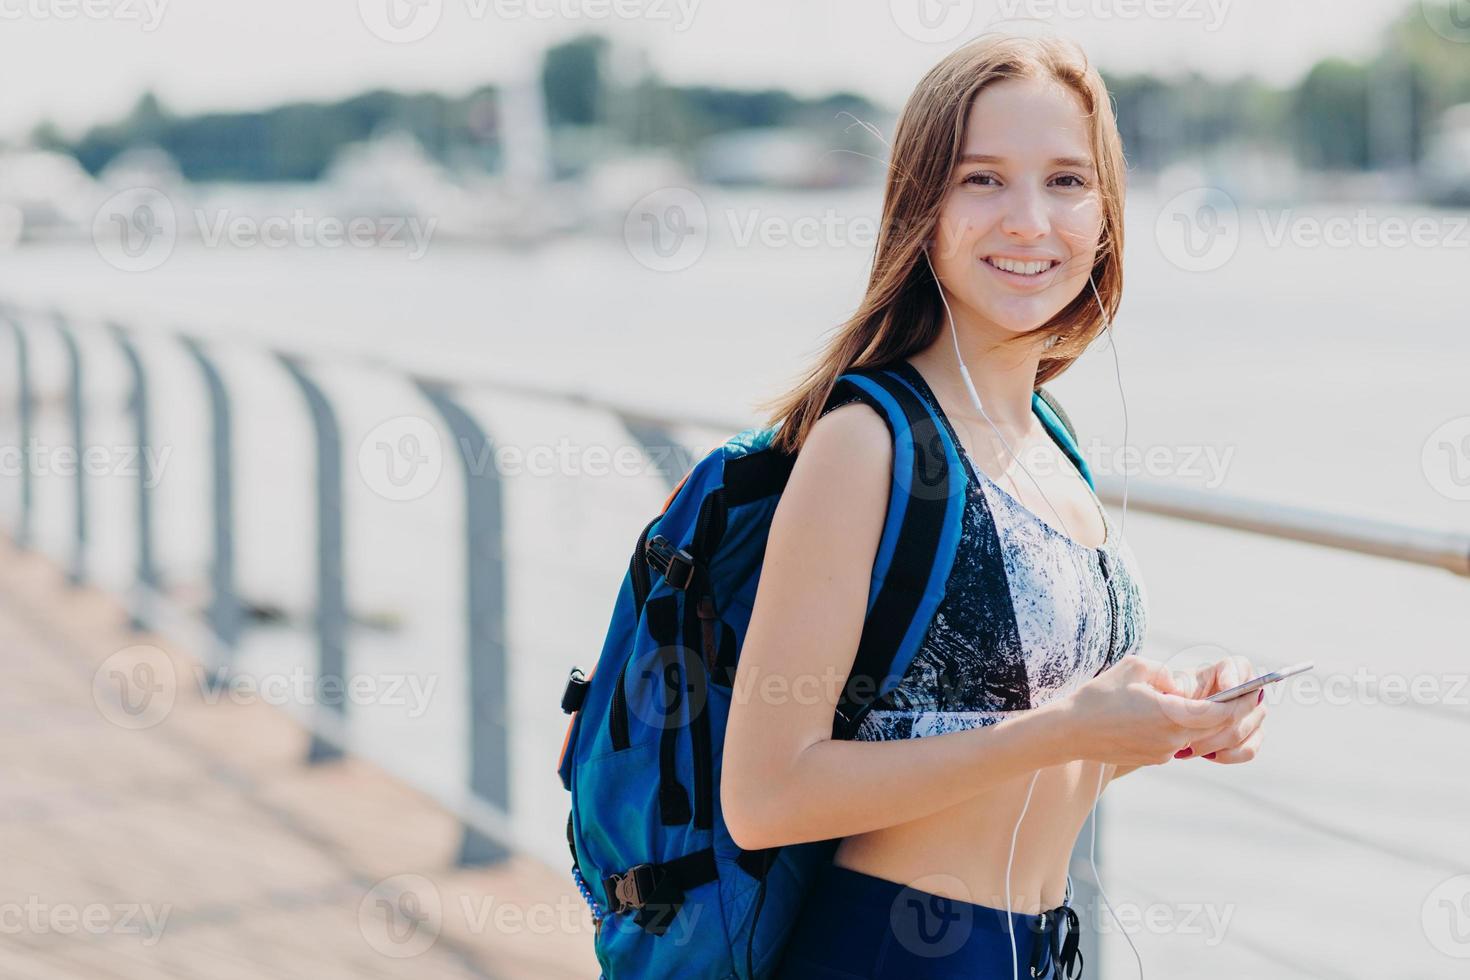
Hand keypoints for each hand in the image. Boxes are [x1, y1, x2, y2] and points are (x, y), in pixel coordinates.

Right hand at [1063, 656, 1257, 766]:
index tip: (1252, 690)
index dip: (1239, 700)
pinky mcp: (1154, 759)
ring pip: (1199, 736)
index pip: (1220, 711)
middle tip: (1245, 698)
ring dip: (1207, 721)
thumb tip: (1188, 686)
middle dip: (1233, 713)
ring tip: (1208, 703)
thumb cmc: (1099, 696)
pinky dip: (1185, 730)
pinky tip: (1172, 716)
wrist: (1070, 731)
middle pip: (1216, 728)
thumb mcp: (1134, 668)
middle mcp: (1173, 739)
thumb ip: (1169, 673)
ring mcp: (1164, 753)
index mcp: (1171, 714)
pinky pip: (1179, 743)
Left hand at [1173, 655, 1267, 763]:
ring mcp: (1255, 715)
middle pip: (1242, 707)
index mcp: (1231, 669)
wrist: (1177, 718)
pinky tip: (1208, 755)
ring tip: (1192, 747)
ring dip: (1216, 743)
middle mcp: (1249, 691)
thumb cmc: (1176, 696)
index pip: (1239, 667)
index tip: (1227, 689)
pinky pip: (1248, 750)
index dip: (1233, 678)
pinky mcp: (1254, 736)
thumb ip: (1178, 686)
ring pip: (1242, 732)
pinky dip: (1227, 755)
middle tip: (1191, 734)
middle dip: (1215, 724)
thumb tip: (1178, 692)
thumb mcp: (1174, 687)